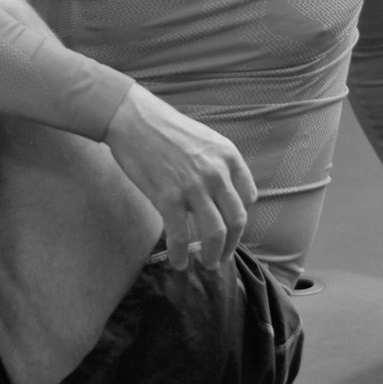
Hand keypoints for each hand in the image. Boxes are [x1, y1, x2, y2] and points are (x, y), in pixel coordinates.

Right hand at [102, 84, 257, 270]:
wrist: (133, 119)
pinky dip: (180, 254)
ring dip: (212, 254)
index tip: (231, 228)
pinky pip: (181, 236)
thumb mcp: (205, 140)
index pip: (248, 197)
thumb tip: (218, 195)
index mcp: (228, 156)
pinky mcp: (168, 198)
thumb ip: (217, 165)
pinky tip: (177, 262)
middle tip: (222, 256)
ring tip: (207, 264)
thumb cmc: (165, 128)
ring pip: (214, 233)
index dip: (241, 218)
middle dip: (231, 244)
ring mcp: (193, 187)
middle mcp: (216, 173)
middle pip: (236, 220)